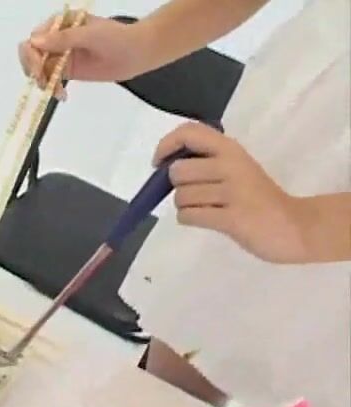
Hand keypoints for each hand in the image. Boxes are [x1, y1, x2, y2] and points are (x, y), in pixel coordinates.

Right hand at [18, 12, 147, 98]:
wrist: (136, 54)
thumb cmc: (116, 38)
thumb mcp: (90, 35)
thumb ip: (64, 39)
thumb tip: (35, 42)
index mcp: (59, 23)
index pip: (34, 39)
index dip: (32, 56)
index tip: (40, 71)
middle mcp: (56, 38)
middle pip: (31, 55)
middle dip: (34, 70)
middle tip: (45, 84)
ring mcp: (61, 55)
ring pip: (39, 70)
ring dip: (44, 82)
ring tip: (58, 92)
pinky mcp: (68, 70)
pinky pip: (51, 79)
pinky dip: (52, 89)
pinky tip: (62, 95)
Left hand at [154, 122, 309, 263]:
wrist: (294, 226)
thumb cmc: (258, 198)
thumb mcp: (236, 168)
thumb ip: (207, 161)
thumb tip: (166, 164)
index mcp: (231, 149)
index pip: (188, 133)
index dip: (166, 145)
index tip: (159, 162)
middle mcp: (230, 165)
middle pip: (177, 172)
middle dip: (178, 187)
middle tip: (195, 195)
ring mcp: (232, 192)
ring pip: (181, 197)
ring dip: (186, 206)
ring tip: (207, 209)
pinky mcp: (231, 218)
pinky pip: (189, 216)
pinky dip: (190, 219)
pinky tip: (206, 219)